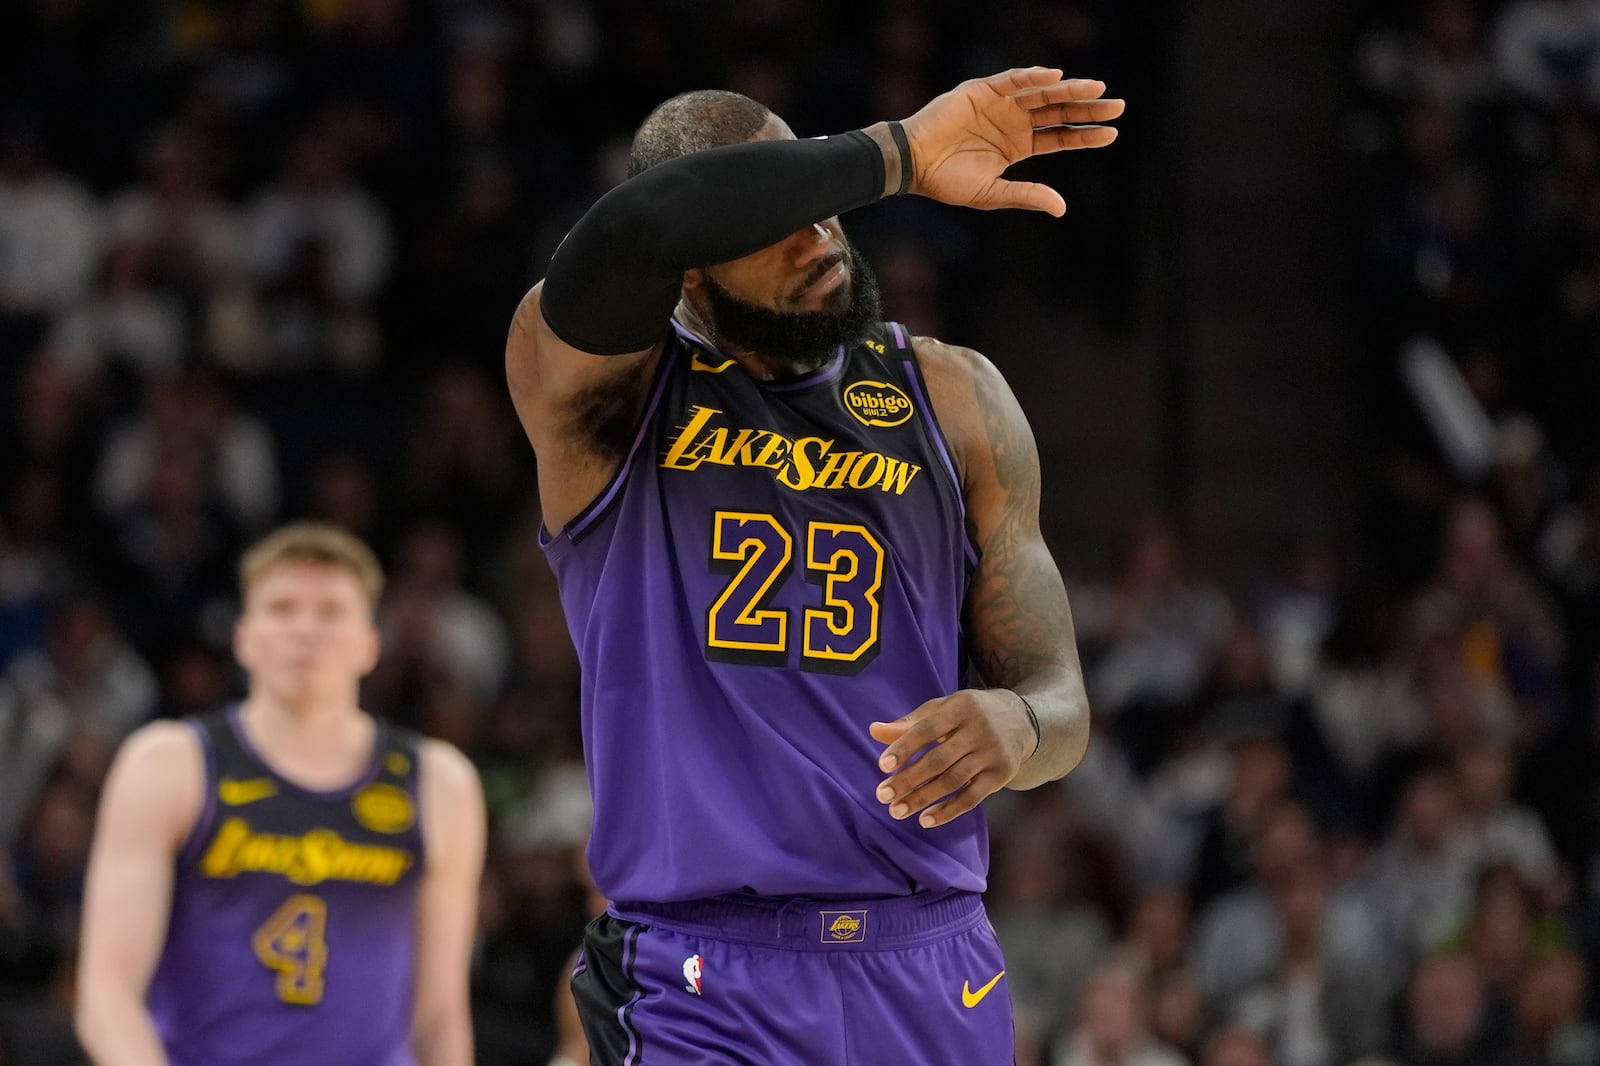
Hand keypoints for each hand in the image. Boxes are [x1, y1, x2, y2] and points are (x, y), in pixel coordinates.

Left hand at [869, 689, 1034, 828]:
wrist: (1019, 719)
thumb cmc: (968, 714)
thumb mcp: (942, 710)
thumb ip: (909, 723)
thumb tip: (873, 730)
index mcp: (960, 707)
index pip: (927, 730)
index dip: (904, 748)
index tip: (882, 766)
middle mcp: (978, 730)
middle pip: (938, 759)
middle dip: (908, 779)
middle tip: (882, 796)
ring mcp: (992, 753)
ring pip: (954, 781)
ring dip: (924, 798)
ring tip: (897, 811)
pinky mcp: (1001, 775)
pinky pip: (973, 797)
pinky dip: (949, 811)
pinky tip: (926, 820)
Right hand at [900, 67, 1122, 215]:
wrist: (912, 165)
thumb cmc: (947, 182)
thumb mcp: (992, 193)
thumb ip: (1026, 195)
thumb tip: (1062, 208)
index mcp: (1018, 145)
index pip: (1060, 137)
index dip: (1085, 135)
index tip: (1112, 133)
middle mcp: (1014, 122)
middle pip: (1058, 112)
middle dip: (1087, 108)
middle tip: (1117, 106)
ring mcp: (999, 104)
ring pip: (1041, 94)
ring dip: (1068, 90)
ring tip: (1096, 91)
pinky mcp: (981, 91)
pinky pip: (1012, 81)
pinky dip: (1032, 77)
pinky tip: (1055, 78)